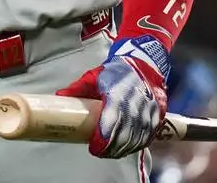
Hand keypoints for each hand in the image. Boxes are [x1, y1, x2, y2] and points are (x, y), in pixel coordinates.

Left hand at [56, 35, 170, 158]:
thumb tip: (59, 97)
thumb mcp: (95, 76)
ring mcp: (149, 112)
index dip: (102, 138)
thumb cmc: (116, 72)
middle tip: (98, 151)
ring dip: (122, 149)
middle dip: (110, 148)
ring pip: (136, 139)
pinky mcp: (157, 117)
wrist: (144, 65)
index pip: (111, 122)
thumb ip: (78, 88)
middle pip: (124, 135)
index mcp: (118, 94)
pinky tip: (125, 149)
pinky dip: (135, 146)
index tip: (93, 146)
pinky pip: (147, 137)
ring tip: (108, 152)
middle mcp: (136, 105)